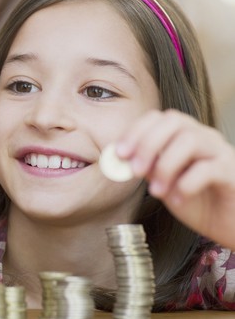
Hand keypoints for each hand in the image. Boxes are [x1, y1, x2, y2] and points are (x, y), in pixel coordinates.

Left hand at [117, 109, 234, 249]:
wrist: (228, 224)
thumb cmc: (195, 200)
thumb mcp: (162, 181)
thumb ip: (145, 166)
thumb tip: (120, 158)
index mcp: (183, 134)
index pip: (157, 118)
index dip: (135, 132)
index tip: (119, 154)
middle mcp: (203, 136)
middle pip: (174, 121)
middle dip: (148, 144)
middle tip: (135, 171)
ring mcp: (221, 151)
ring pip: (191, 140)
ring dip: (165, 166)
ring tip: (156, 192)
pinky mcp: (233, 173)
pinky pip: (208, 169)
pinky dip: (185, 185)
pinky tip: (177, 201)